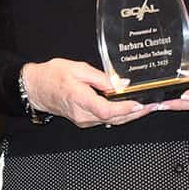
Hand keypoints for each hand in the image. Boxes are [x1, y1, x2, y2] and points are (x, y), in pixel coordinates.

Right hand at [21, 59, 152, 128]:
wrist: (36, 88)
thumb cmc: (53, 76)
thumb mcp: (78, 68)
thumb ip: (101, 77)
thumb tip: (121, 83)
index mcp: (80, 99)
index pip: (107, 110)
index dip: (126, 109)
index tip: (140, 104)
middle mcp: (83, 115)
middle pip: (114, 119)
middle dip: (135, 114)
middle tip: (152, 105)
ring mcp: (83, 120)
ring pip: (111, 121)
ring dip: (129, 115)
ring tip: (146, 106)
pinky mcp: (84, 120)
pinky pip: (105, 119)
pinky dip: (119, 115)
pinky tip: (129, 108)